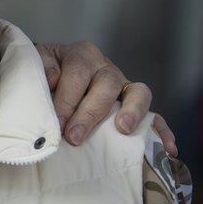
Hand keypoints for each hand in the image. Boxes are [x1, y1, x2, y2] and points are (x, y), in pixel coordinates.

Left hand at [35, 42, 177, 154]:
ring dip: (132, 112)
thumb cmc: (42, 75)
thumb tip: (54, 78)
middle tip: (74, 137)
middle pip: (106, 84)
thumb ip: (41, 68)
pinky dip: (162, 130)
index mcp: (81, 54)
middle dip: (90, 113)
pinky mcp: (135, 106)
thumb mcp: (35, 63)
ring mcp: (123, 86)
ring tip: (123, 130)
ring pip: (137, 93)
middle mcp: (105, 67)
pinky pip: (154, 115)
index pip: (77, 72)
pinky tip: (167, 149)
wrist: (49, 77)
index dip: (67, 98)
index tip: (56, 122)